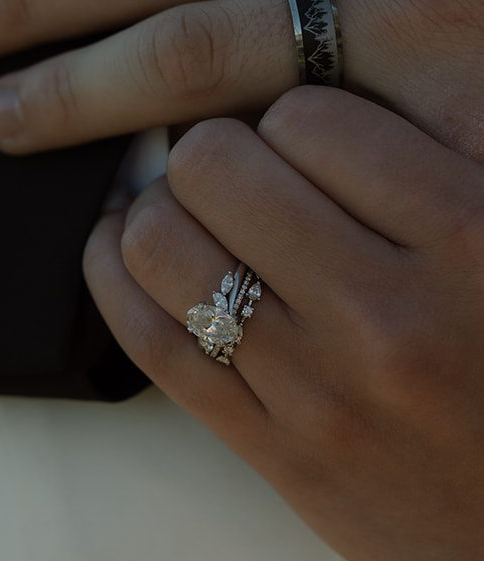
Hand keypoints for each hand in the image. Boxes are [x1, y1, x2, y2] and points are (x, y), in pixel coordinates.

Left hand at [82, 86, 483, 560]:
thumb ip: (435, 172)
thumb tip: (296, 108)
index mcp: (471, 235)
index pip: (312, 116)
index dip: (291, 115)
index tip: (298, 138)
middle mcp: (388, 312)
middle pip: (218, 166)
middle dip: (210, 153)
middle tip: (231, 169)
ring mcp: (319, 390)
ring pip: (163, 242)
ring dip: (155, 208)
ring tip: (176, 207)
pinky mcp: (275, 452)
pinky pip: (149, 338)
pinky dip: (112, 274)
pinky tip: (119, 248)